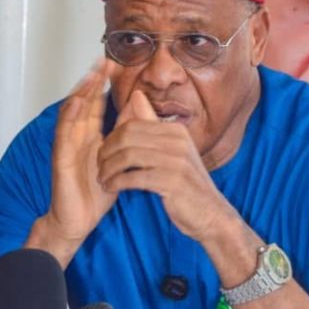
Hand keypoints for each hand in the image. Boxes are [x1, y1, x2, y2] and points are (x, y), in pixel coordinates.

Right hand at [44, 59, 118, 247]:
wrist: (77, 220)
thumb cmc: (94, 194)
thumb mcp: (117, 161)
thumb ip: (124, 135)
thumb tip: (137, 111)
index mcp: (91, 137)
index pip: (97, 103)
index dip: (105, 84)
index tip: (116, 64)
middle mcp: (77, 137)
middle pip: (84, 101)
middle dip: (93, 80)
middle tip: (105, 59)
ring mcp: (66, 145)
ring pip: (72, 111)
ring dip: (81, 91)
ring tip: (92, 73)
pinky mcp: (60, 157)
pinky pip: (63, 132)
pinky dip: (69, 116)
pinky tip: (78, 102)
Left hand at [97, 90, 236, 241]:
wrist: (210, 214)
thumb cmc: (186, 184)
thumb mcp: (172, 151)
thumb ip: (152, 125)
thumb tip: (136, 95)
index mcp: (175, 131)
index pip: (132, 125)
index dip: (111, 139)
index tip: (102, 155)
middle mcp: (177, 141)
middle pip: (127, 138)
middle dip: (106, 153)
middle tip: (98, 167)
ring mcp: (177, 161)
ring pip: (128, 157)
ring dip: (109, 169)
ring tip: (102, 180)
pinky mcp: (173, 182)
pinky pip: (135, 178)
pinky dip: (117, 183)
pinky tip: (110, 188)